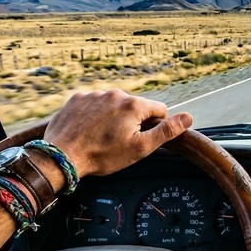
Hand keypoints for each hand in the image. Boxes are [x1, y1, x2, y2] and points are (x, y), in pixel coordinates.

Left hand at [42, 90, 192, 177]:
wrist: (62, 156)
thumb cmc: (102, 156)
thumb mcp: (140, 148)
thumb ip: (166, 131)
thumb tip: (188, 117)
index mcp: (134, 105)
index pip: (159, 110)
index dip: (154, 126)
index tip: (139, 138)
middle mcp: (115, 93)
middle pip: (135, 106)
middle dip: (131, 121)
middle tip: (118, 141)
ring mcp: (94, 94)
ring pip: (114, 104)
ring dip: (112, 117)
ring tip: (100, 136)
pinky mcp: (77, 98)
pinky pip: (94, 103)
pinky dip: (94, 114)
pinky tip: (88, 129)